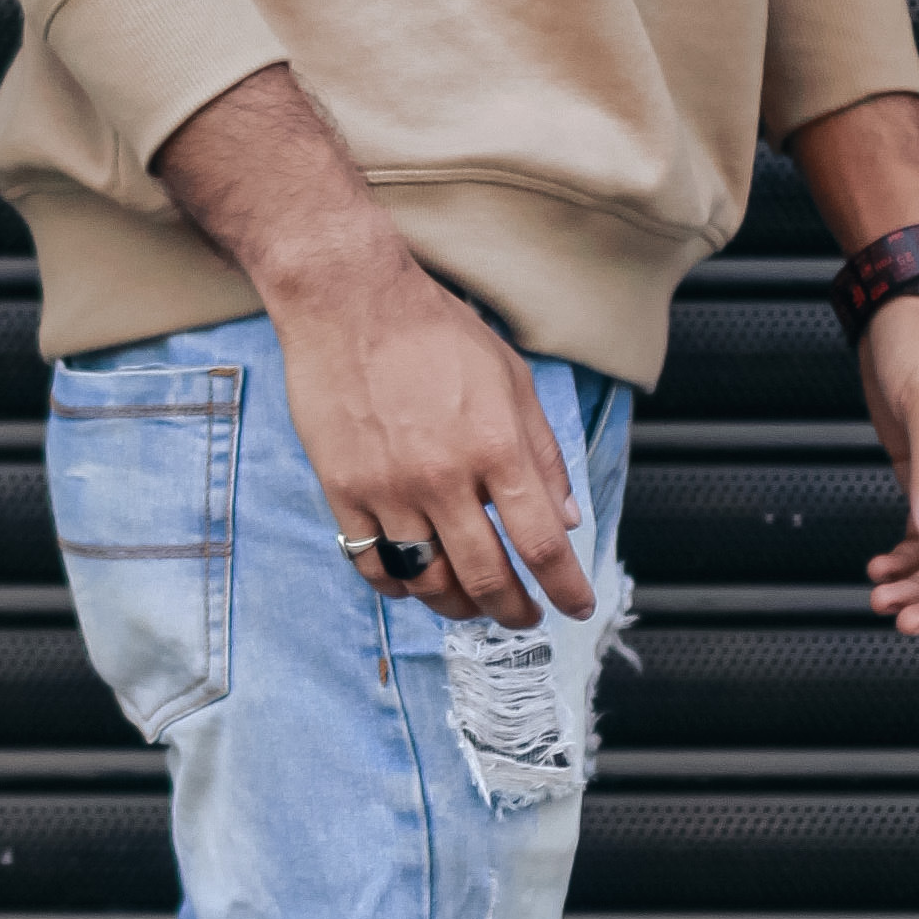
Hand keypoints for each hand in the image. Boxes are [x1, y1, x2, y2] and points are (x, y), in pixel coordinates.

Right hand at [273, 236, 594, 632]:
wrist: (348, 301)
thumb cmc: (434, 331)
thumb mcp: (511, 379)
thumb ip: (542, 452)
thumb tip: (566, 518)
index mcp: (495, 446)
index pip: (541, 543)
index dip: (565, 588)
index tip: (575, 607)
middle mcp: (444, 476)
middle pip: (486, 576)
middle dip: (513, 611)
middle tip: (524, 617)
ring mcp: (388, 488)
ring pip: (427, 580)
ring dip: (457, 605)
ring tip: (472, 603)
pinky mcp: (343, 490)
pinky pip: (372, 562)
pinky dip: (399, 585)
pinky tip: (415, 581)